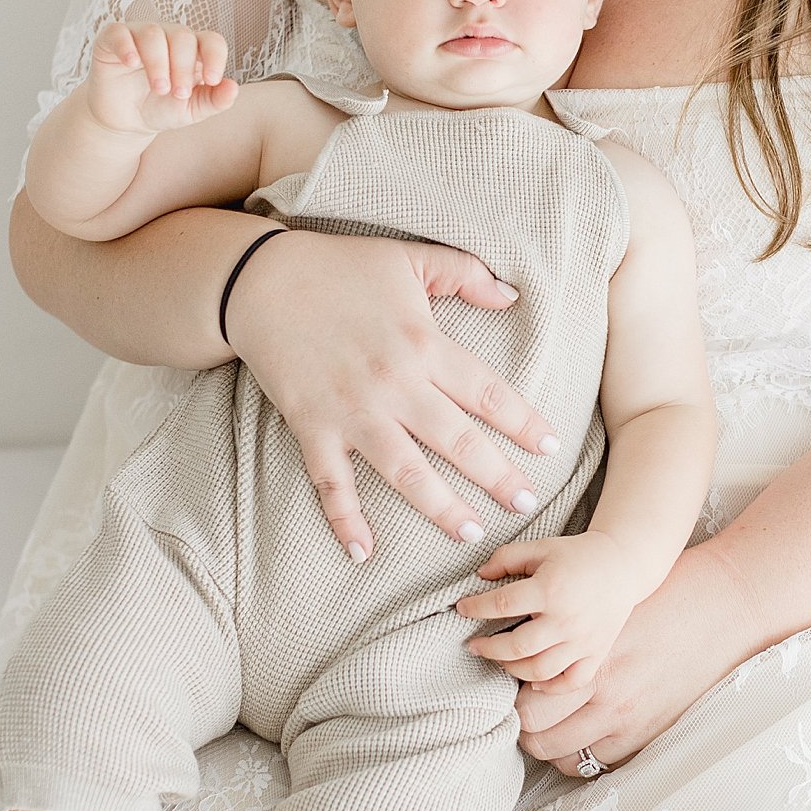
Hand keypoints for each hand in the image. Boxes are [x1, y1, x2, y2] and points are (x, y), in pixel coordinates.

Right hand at [86, 22, 239, 135]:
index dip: (215, 57)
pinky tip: (131, 63)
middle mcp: (168, 36)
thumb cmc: (163, 109)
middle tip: (178, 94)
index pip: (211, 40)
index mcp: (194, 50)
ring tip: (159, 89)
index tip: (212, 80)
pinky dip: (126, 46)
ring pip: (153, 34)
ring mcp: (140, 34)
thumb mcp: (192, 110)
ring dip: (158, 63)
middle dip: (183, 67)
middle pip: (182, 36)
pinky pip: (119, 33)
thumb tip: (233, 87)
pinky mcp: (113, 40)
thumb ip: (215, 100)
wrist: (127, 121)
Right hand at [223, 230, 560, 560]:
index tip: (550, 447)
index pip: (488, 393)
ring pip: (406, 472)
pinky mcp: (313, 426)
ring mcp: (353, 411)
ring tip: (472, 533)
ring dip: (440, 507)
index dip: (523, 422)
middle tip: (526, 503)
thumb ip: (465, 273)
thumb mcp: (409, 257)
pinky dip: (345, 520)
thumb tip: (512, 296)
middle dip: (497, 477)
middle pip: (458, 441)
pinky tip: (363, 553)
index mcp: (425, 344)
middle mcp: (395, 384)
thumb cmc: (339, 265)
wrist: (260, 280)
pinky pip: (332, 483)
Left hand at [456, 532, 637, 689]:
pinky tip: (533, 679)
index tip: (462, 608)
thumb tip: (479, 575)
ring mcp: (582, 641)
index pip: (502, 604)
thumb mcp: (541, 547)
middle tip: (474, 645)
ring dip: (511, 669)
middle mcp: (566, 619)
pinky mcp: (596, 653)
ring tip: (499, 659)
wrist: (623, 565)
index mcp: (550, 589)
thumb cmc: (577, 555)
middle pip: (517, 647)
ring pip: (539, 671)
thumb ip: (506, 557)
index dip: (476, 607)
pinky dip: (549, 687)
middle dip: (488, 649)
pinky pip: (570, 682)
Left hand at [512, 542, 765, 774]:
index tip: (509, 681)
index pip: (524, 697)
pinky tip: (578, 732)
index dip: (509, 692)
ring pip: (559, 756)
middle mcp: (605, 694)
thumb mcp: (608, 607)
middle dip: (522, 723)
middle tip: (522, 706)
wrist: (724, 605)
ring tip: (548, 723)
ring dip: (548, 741)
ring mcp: (627, 719)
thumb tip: (527, 643)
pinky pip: (594, 761)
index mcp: (590, 656)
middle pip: (534, 733)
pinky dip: (578, 752)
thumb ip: (568, 630)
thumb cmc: (664, 594)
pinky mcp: (646, 734)